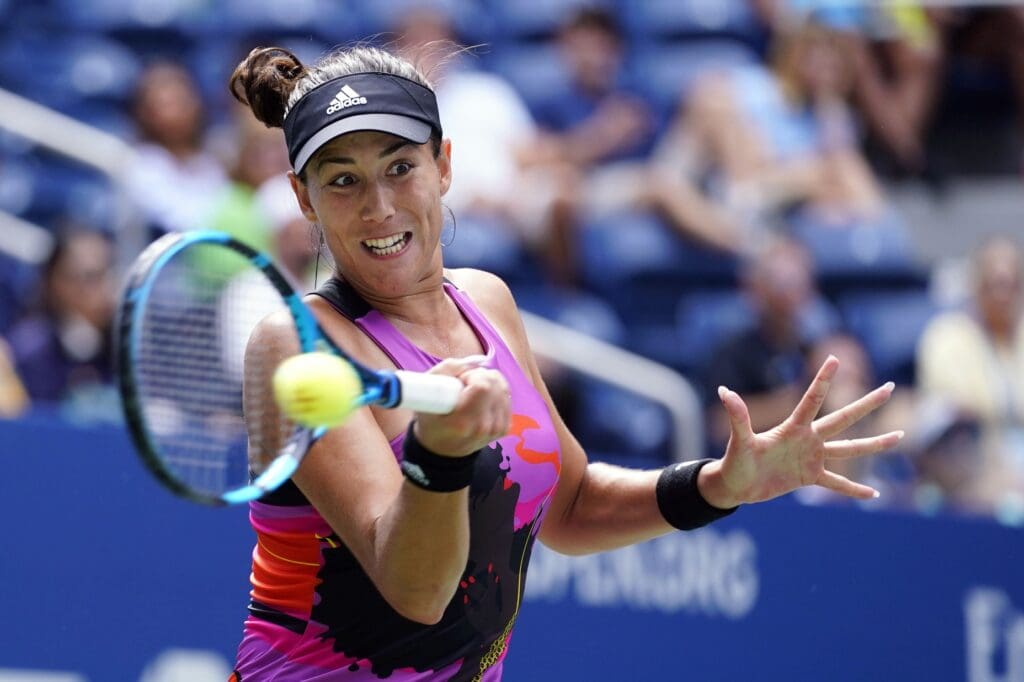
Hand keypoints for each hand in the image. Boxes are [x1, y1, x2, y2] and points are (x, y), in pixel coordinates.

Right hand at [413, 356, 510, 456]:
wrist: (442, 450)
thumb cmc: (431, 419)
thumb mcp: (427, 392)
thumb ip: (448, 369)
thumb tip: (473, 362)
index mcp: (463, 421)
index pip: (483, 386)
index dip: (472, 375)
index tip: (460, 381)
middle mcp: (484, 426)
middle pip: (496, 384)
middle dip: (481, 376)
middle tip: (465, 385)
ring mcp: (497, 429)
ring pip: (504, 388)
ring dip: (489, 383)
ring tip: (472, 393)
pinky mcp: (505, 428)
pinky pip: (507, 397)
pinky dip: (495, 393)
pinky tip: (481, 400)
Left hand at [701, 355, 902, 507]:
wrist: (736, 484)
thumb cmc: (735, 461)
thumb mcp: (739, 441)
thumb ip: (738, 417)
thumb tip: (724, 391)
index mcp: (793, 428)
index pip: (812, 400)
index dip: (823, 380)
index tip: (834, 358)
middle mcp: (808, 439)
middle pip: (843, 418)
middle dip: (866, 404)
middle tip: (890, 387)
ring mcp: (812, 458)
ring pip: (850, 449)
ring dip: (874, 444)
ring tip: (900, 437)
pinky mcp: (810, 477)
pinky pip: (837, 484)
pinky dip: (854, 490)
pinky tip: (874, 495)